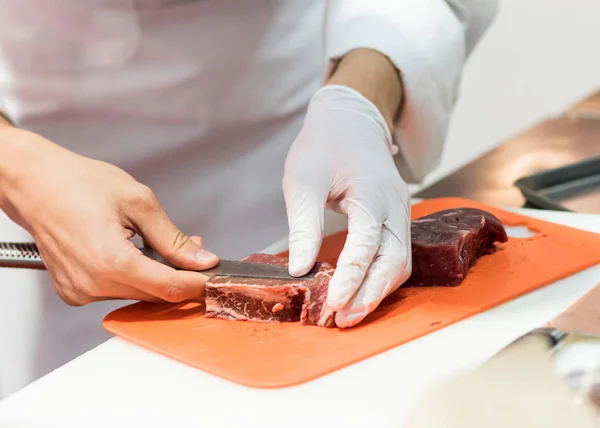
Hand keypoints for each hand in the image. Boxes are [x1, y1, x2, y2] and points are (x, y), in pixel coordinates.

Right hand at [0, 128, 217, 304]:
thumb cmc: (78, 184)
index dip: (198, 284)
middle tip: (194, 250)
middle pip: (155, 295)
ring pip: (137, 294)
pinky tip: (134, 253)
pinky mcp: (74, 291)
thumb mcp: (139, 202)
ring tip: (157, 244)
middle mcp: (93, 283)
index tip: (215, 277)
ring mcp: (80, 291)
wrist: (35, 184)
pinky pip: (116, 291)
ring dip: (156, 275)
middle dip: (180, 276)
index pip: (169, 288)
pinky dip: (133, 276)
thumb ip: (173, 238)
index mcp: (110, 261)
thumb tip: (201, 259)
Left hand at [283, 84, 410, 327]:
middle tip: (341, 320)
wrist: (350, 122)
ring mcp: (400, 214)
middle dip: (369, 295)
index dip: (352, 276)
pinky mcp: (395, 221)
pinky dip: (378, 279)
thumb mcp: (303, 179)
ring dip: (376, 292)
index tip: (332, 303)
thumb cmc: (323, 146)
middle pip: (394, 261)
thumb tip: (300, 269)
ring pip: (399, 264)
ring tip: (347, 314)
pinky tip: (357, 293)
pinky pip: (394, 257)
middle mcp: (395, 206)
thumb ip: (304, 223)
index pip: (369, 241)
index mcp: (373, 191)